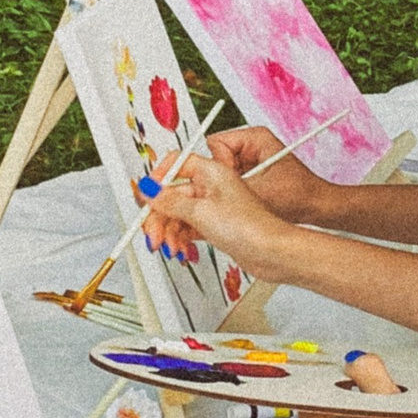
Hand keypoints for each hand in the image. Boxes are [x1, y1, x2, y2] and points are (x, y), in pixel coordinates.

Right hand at [142, 133, 335, 275]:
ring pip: (181, 212)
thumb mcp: (202, 212)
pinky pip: (191, 226)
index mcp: (214, 171)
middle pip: (175, 193)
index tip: (146, 195)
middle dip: (160, 214)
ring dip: (169, 229)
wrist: (272, 253)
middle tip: (151, 233)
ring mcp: (216, 206)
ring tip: (167, 246)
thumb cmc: (250, 227)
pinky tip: (178, 247)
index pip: (177, 164)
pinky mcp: (218, 224)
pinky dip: (181, 236)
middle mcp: (214, 186)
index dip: (159, 178)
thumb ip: (171, 200)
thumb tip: (148, 188)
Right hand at [207, 128, 345, 227]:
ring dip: (228, 186)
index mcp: (255, 137)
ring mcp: (250, 158)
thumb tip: (203, 185)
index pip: (216, 143)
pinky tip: (244, 201)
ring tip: (243, 197)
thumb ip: (229, 184)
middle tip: (235, 191)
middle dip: (221, 177)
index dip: (217, 164)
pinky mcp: (251, 172)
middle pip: (215, 157)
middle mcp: (251, 144)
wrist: (315, 207)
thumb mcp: (259, 189)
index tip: (227, 181)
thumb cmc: (298, 194)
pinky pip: (229, 179)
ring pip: (220, 170)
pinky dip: (233, 191)